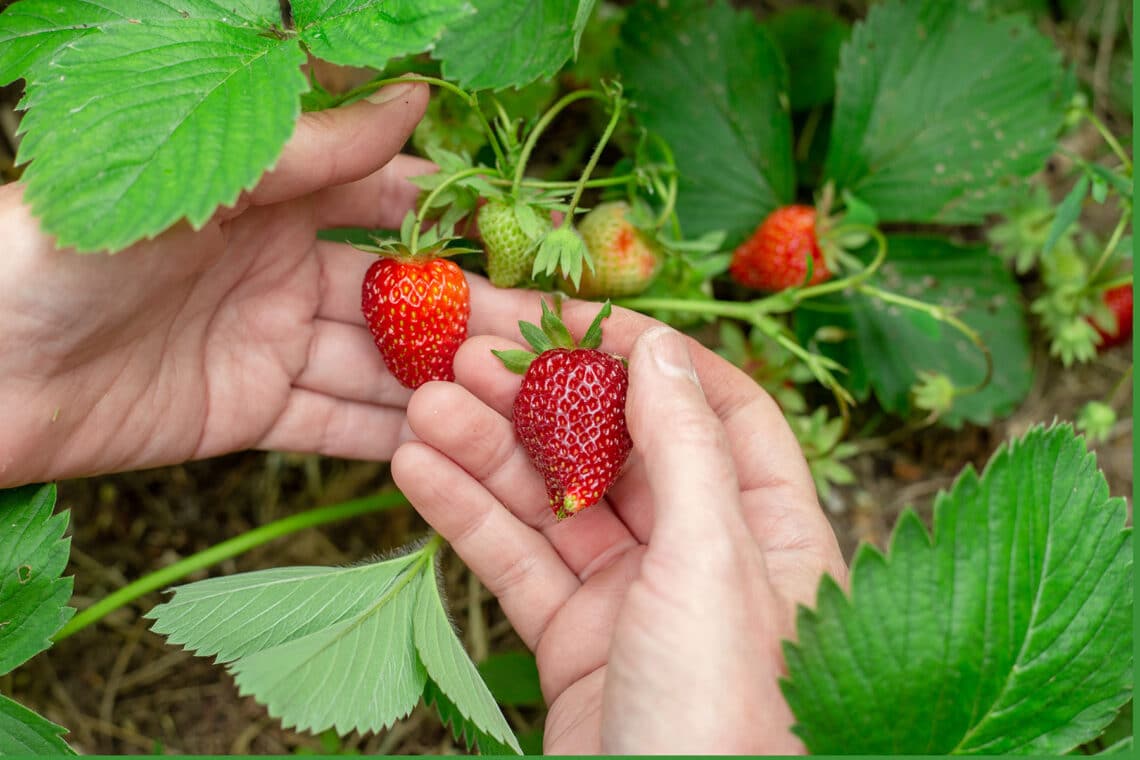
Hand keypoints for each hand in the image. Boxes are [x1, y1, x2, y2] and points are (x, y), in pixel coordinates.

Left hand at [0, 81, 486, 487]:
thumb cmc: (60, 253)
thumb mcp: (192, 183)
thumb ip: (306, 151)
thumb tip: (414, 98)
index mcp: (265, 198)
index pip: (381, 198)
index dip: (451, 214)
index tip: (523, 232)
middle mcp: (277, 267)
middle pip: (395, 291)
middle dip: (468, 312)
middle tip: (547, 333)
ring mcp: (266, 343)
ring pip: (377, 363)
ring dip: (444, 381)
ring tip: (522, 399)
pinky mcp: (247, 413)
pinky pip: (333, 425)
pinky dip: (389, 436)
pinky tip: (452, 445)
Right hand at [391, 298, 847, 753]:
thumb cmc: (723, 717)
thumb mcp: (709, 565)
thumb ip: (683, 449)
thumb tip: (657, 345)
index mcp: (770, 531)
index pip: (717, 409)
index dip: (649, 356)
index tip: (573, 315)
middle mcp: (705, 556)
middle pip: (619, 448)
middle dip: (545, 397)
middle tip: (466, 351)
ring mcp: (637, 600)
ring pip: (556, 503)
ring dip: (489, 451)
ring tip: (421, 403)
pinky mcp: (577, 645)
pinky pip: (518, 565)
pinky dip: (469, 518)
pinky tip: (417, 470)